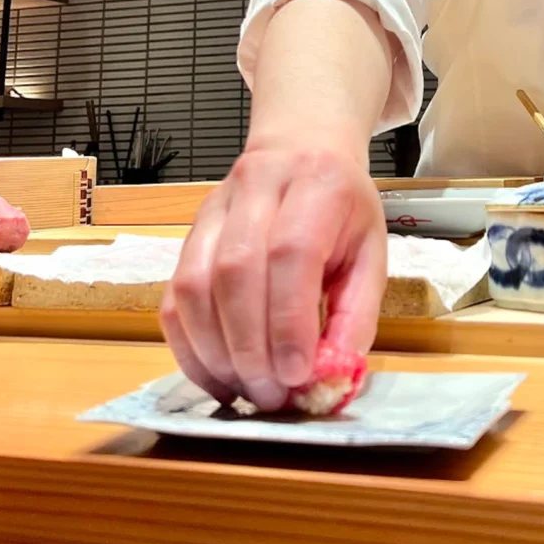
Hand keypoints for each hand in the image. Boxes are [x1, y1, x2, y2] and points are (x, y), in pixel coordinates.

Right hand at [160, 146, 386, 410]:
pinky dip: (188, 346)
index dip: (288, 320)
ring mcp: (212, 210)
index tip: (297, 374)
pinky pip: (172, 296)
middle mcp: (256, 188)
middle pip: (235, 271)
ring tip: (246, 391)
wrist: (302, 149)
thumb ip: (356, 314)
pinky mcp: (186, 235)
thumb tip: (331, 375)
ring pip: (193, 285)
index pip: (290, 253)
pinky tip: (216, 376)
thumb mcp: (371, 253)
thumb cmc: (343, 209)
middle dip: (250, 346)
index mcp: (316, 185)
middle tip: (272, 394)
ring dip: (215, 352)